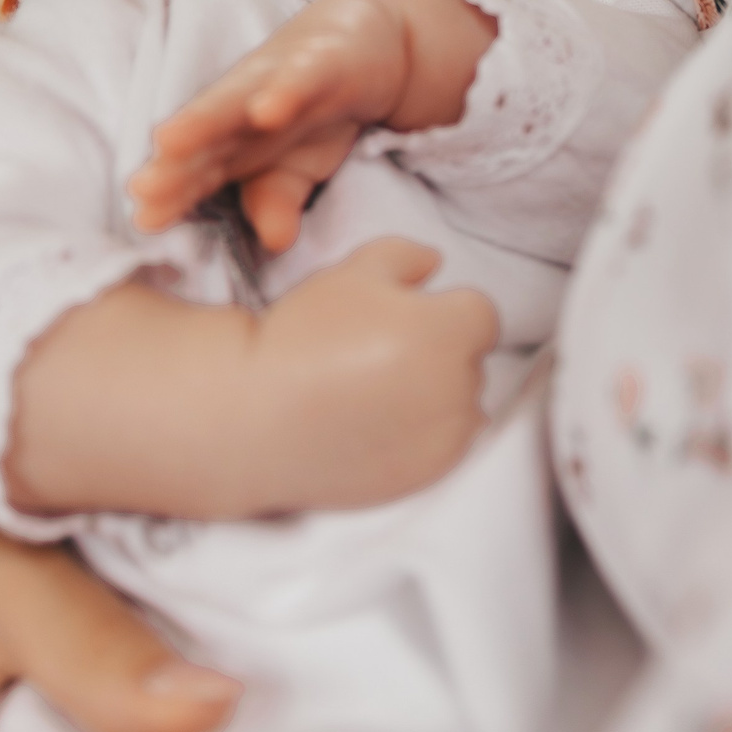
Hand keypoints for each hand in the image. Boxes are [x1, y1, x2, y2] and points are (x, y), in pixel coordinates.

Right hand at [5, 238, 501, 518]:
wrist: (253, 415)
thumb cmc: (301, 335)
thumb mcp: (353, 270)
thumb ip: (409, 255)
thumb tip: (438, 264)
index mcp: (449, 330)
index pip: (479, 313)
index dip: (441, 311)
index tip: (400, 320)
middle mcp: (460, 387)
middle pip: (472, 360)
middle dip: (440, 352)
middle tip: (381, 356)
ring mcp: (448, 438)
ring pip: (464, 406)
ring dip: (439, 396)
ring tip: (378, 394)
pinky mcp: (429, 476)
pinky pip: (447, 447)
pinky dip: (426, 437)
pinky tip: (379, 428)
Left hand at [130, 0, 498, 250]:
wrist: (373, 40)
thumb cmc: (318, 108)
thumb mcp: (301, 166)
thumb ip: (278, 200)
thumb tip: (275, 243)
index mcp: (233, 138)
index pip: (198, 171)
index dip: (174, 195)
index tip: (145, 222)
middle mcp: (244, 105)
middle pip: (202, 137)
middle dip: (173, 163)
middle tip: (141, 189)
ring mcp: (278, 77)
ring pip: (235, 100)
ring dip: (203, 120)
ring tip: (169, 143)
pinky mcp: (322, 60)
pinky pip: (302, 76)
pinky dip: (284, 91)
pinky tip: (268, 110)